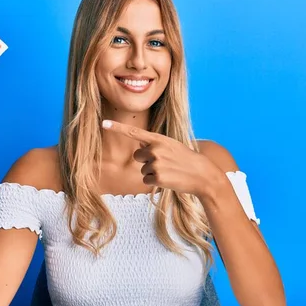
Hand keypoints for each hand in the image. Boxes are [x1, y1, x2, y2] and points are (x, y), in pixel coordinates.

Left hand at [102, 120, 220, 197]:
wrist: (202, 174)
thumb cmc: (186, 159)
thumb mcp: (172, 146)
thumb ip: (155, 145)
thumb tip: (139, 150)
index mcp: (159, 139)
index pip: (134, 132)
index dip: (117, 128)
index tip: (103, 123)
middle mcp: (155, 149)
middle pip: (138, 156)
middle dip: (147, 161)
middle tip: (165, 163)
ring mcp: (156, 163)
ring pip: (143, 170)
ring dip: (153, 173)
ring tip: (169, 171)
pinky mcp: (157, 177)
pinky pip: (146, 180)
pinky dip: (155, 182)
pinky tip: (168, 179)